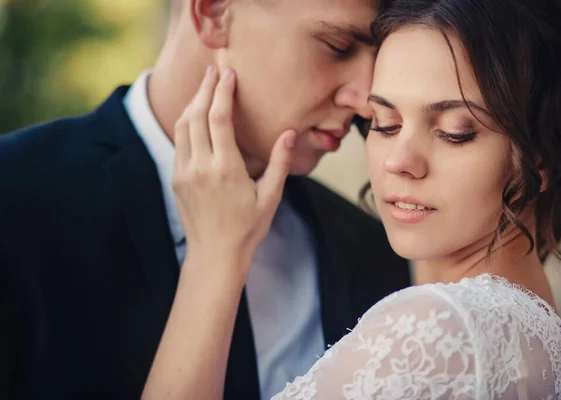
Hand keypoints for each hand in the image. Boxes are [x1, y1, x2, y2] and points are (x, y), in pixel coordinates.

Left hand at [172, 66, 296, 269]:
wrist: (215, 254)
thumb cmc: (247, 227)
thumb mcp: (271, 196)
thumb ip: (279, 162)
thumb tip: (290, 132)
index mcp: (225, 169)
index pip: (219, 118)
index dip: (223, 92)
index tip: (229, 74)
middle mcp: (200, 166)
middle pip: (197, 115)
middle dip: (205, 89)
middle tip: (214, 69)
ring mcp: (184, 172)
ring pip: (183, 126)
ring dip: (192, 102)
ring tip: (204, 86)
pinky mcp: (175, 179)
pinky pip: (179, 142)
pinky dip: (186, 122)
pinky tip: (195, 114)